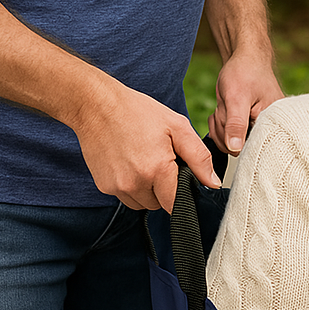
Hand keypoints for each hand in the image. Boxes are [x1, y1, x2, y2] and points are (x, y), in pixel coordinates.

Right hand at [72, 79, 219, 211]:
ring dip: (149, 191)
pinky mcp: (103, 186)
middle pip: (160, 205)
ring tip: (146, 162)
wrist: (96, 105)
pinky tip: (131, 163)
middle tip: (162, 162)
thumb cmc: (138, 111)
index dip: (183, 195)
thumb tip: (213, 183)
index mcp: (156, 170)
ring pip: (143, 203)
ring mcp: (116, 187)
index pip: (177, 205)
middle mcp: (134, 184)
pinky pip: (126, 196)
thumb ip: (199, 158)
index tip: (181, 179)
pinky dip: (132, 186)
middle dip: (166, 189)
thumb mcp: (177, 127)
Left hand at [208, 46, 282, 154]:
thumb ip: (236, 125)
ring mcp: (256, 127)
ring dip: (220, 122)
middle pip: (235, 146)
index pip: (248, 147)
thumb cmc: (245, 72)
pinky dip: (221, 122)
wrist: (245, 58)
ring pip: (228, 141)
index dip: (231, 135)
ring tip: (227, 104)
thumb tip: (235, 149)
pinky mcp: (248, 125)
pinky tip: (225, 108)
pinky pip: (228, 135)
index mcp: (272, 124)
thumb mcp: (237, 98)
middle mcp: (268, 129)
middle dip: (224, 126)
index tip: (229, 113)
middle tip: (227, 105)